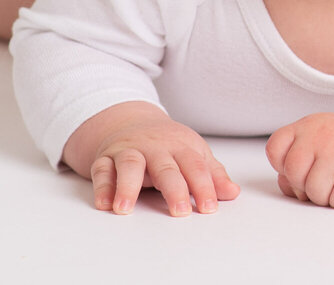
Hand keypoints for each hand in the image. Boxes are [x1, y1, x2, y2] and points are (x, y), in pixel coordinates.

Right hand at [62, 101, 238, 216]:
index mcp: (181, 146)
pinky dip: (102, 186)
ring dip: (127, 186)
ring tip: (125, 209)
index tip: (210, 208)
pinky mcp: (106, 158)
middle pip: (166, 167)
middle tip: (180, 211)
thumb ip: (212, 174)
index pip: (196, 166)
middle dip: (174, 189)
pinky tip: (104, 204)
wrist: (131, 122)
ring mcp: (129, 151)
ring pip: (129, 165)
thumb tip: (232, 192)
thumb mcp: (193, 153)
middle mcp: (155, 147)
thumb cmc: (167, 145)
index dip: (204, 187)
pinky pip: (101, 170)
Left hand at [266, 113, 333, 208]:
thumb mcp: (315, 143)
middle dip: (305, 185)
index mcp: (307, 126)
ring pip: (315, 193)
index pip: (275, 149)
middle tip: (325, 177)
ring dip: (326, 196)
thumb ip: (294, 162)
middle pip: (293, 174)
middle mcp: (321, 135)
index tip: (304, 165)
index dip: (283, 166)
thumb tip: (286, 183)